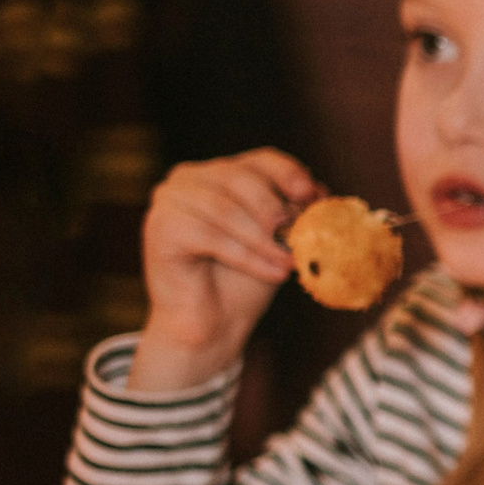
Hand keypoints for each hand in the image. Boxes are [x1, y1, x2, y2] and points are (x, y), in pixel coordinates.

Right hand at [132, 149, 319, 391]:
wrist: (214, 324)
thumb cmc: (248, 279)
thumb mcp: (282, 239)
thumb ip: (297, 213)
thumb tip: (323, 192)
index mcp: (222, 172)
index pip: (261, 160)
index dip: (289, 174)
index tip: (311, 194)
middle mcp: (190, 178)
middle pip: (241, 180)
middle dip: (277, 211)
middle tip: (302, 239)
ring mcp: (169, 200)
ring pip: (226, 210)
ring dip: (266, 240)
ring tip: (291, 264)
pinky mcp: (159, 228)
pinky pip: (210, 236)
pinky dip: (247, 256)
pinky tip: (272, 273)